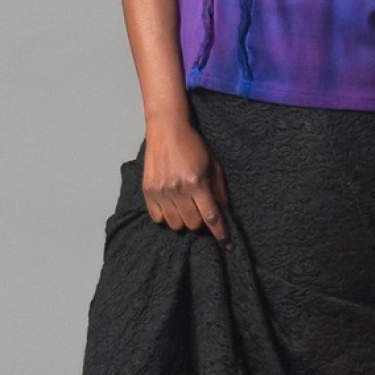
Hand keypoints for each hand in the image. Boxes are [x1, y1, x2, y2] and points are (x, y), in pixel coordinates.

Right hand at [142, 120, 231, 248]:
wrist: (167, 129)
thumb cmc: (193, 145)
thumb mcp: (213, 164)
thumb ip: (219, 189)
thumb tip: (223, 212)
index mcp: (197, 183)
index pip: (211, 217)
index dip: (220, 234)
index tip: (226, 245)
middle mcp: (178, 189)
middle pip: (193, 224)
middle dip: (200, 222)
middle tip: (200, 210)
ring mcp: (161, 191)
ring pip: (175, 224)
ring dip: (183, 220)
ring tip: (185, 207)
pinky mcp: (148, 191)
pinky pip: (158, 218)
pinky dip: (166, 217)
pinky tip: (171, 205)